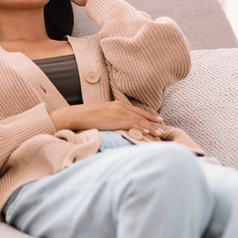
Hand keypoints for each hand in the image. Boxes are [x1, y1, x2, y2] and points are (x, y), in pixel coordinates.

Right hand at [50, 101, 164, 136]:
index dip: (148, 115)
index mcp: (117, 105)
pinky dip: (140, 128)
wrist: (75, 116)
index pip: (136, 111)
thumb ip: (112, 118)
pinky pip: (130, 124)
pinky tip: (147, 132)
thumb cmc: (86, 117)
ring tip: (159, 132)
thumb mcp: (102, 115)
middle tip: (162, 125)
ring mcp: (117, 113)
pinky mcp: (113, 120)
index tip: (157, 119)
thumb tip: (119, 125)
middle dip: (152, 121)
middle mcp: (119, 107)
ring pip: (138, 121)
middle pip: (140, 115)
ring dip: (149, 127)